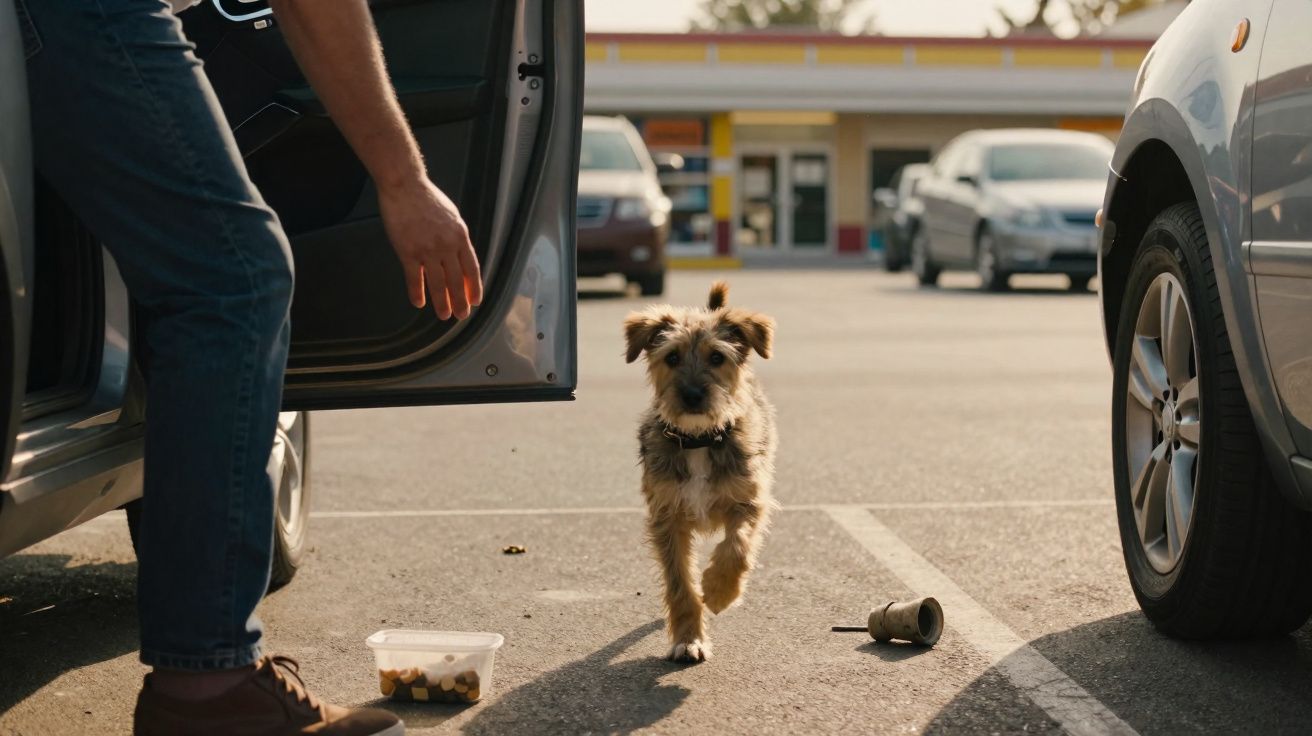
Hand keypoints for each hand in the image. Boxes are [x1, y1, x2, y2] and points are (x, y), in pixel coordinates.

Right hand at [378, 179, 482, 319]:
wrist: (405, 186)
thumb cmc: (428, 199)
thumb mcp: (452, 217)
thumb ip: (457, 238)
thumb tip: (461, 258)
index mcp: (460, 236)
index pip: (472, 268)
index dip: (474, 287)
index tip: (475, 301)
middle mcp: (446, 245)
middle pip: (457, 280)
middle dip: (460, 301)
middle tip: (462, 315)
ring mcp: (427, 250)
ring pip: (438, 283)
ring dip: (442, 302)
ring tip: (444, 316)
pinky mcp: (408, 251)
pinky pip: (415, 278)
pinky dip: (417, 292)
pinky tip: (419, 303)